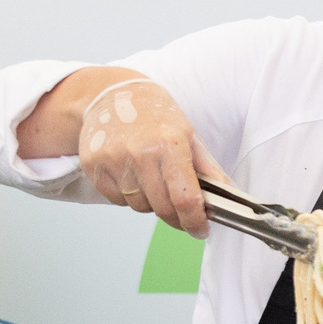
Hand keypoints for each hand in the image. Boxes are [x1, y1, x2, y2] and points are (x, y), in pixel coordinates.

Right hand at [77, 77, 229, 236]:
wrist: (113, 93)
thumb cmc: (155, 115)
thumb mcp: (189, 135)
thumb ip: (208, 169)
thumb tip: (229, 196)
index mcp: (170, 144)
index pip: (185, 199)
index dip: (194, 222)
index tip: (199, 230)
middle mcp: (140, 152)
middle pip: (162, 209)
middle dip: (175, 216)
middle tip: (179, 207)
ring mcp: (114, 160)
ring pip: (139, 207)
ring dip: (149, 202)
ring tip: (150, 177)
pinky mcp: (94, 166)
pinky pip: (117, 200)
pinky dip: (127, 195)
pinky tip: (130, 174)